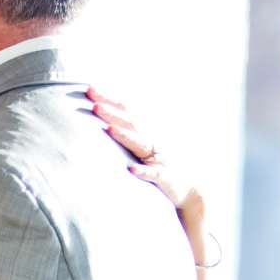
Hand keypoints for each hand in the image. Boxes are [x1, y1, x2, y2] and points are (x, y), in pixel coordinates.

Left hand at [87, 88, 205, 261]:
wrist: (190, 190)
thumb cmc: (162, 166)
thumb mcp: (143, 146)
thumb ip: (127, 132)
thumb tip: (102, 119)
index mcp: (145, 132)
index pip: (125, 111)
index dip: (109, 100)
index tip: (89, 89)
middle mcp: (152, 141)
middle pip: (130, 123)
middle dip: (112, 113)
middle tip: (94, 103)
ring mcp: (159, 158)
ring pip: (140, 145)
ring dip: (125, 136)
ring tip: (109, 129)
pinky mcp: (165, 177)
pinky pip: (153, 174)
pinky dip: (143, 171)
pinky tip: (131, 169)